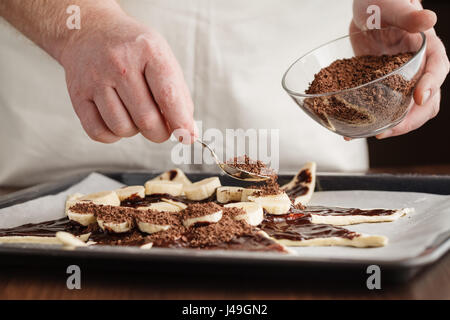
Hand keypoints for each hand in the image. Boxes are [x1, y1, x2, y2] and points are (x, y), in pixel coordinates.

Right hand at [59, 9, 195, 143]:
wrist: (88, 31)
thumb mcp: (161, 58)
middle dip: (160, 133)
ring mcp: (95, 79)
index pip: (168, 96)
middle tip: (161, 128)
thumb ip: (177, 94)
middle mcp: (120, 63)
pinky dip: (112, 135)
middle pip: (146, 119)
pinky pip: (99, 132)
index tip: (187, 137)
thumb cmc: (132, 50)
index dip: (181, 123)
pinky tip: (117, 119)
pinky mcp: (78, 94)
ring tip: (135, 114)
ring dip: (135, 131)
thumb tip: (187, 132)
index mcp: (148, 50)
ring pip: (122, 128)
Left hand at [352, 0, 448, 138]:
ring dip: (392, 127)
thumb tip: (429, 19)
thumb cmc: (381, 2)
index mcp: (428, 49)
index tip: (417, 98)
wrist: (365, 11)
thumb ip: (406, 15)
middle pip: (426, 102)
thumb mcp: (389, 6)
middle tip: (386, 131)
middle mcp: (419, 69)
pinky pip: (383, 109)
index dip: (430, 85)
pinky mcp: (383, 88)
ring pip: (407, 111)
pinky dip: (373, 121)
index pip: (438, 69)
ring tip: (370, 135)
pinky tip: (353, 130)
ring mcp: (402, 81)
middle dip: (410, 120)